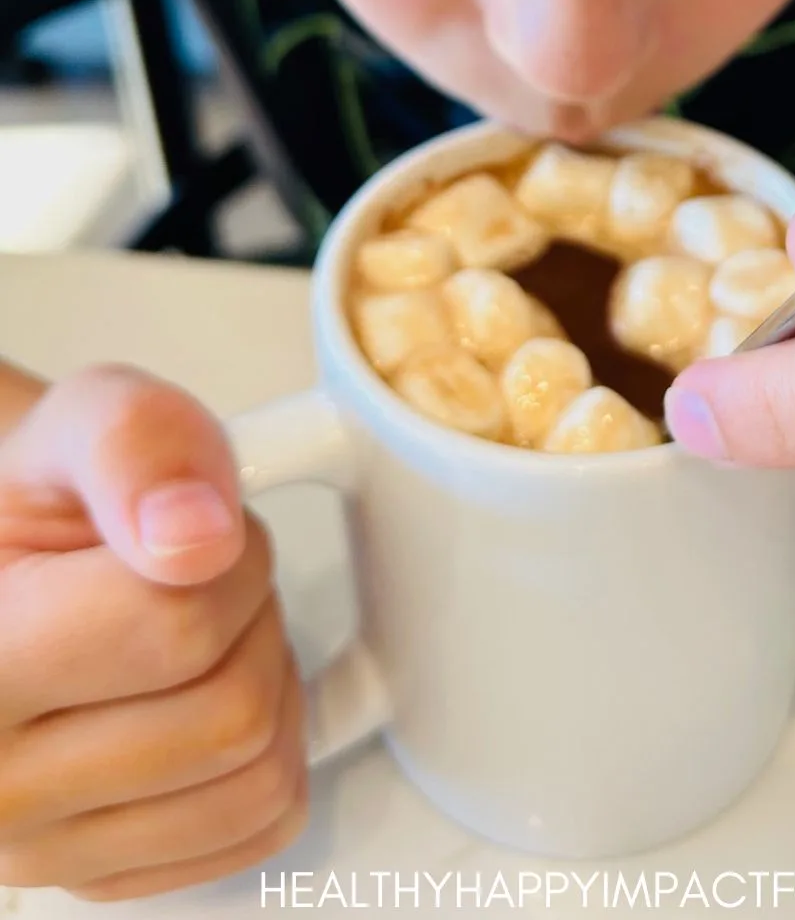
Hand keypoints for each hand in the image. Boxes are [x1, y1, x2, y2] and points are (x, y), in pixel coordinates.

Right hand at [0, 364, 307, 899]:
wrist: (14, 561)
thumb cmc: (37, 499)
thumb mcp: (80, 421)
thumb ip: (138, 447)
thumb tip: (199, 537)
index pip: (175, 629)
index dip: (227, 554)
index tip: (190, 527)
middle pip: (228, 712)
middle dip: (251, 613)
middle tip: (194, 574)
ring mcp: (40, 849)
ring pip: (256, 778)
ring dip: (264, 680)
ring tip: (196, 627)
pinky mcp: (98, 876)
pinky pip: (258, 827)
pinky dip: (268, 749)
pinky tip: (203, 692)